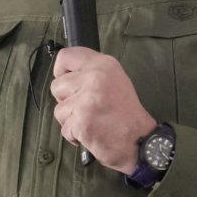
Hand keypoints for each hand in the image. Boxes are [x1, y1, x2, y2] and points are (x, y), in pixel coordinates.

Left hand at [50, 47, 157, 173]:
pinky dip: (74, 135)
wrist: (140, 140)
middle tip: (86, 107)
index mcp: (103, 64)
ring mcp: (87, 99)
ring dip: (70, 120)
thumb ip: (90, 72)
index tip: (69, 83)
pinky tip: (90, 132)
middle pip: (57, 85)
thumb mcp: (114, 79)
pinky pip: (64, 129)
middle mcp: (94, 77)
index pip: (65, 56)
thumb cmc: (126, 113)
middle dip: (66, 100)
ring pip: (58, 109)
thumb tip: (65, 75)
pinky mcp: (82, 121)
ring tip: (90, 121)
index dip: (61, 71)